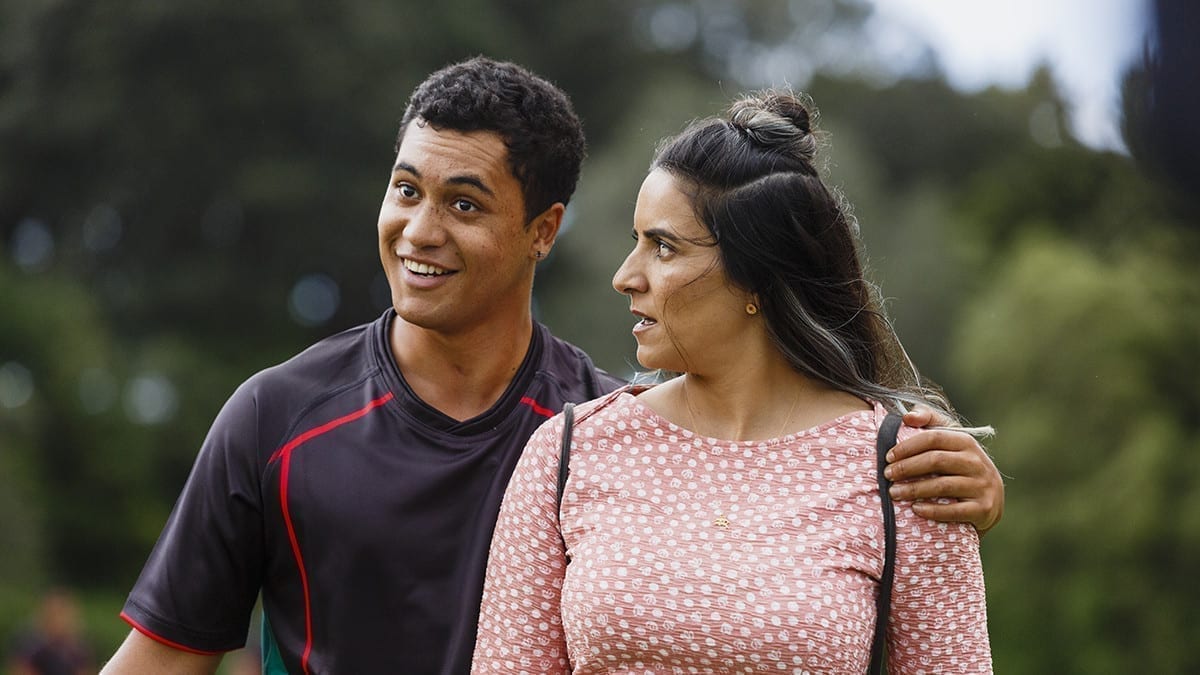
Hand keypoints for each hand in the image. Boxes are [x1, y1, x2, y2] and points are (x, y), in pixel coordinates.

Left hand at [884, 407, 1003, 534]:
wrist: (990, 503)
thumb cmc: (959, 469)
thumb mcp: (949, 443)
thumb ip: (929, 422)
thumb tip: (907, 417)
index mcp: (966, 442)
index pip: (934, 438)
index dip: (908, 446)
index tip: (888, 456)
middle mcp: (977, 462)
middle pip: (936, 460)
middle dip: (907, 467)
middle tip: (887, 475)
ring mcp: (982, 486)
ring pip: (942, 485)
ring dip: (914, 489)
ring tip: (894, 492)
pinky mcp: (984, 509)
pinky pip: (954, 510)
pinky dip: (932, 510)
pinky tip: (915, 509)